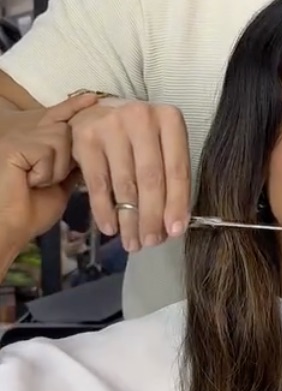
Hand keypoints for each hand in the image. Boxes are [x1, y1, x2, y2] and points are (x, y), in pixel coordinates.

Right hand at [0, 94, 96, 250]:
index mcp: (37, 139)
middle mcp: (25, 132)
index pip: (61, 116)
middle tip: (47, 180)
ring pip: (62, 141)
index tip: (94, 98)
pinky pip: (48, 152)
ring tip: (37, 182)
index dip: (77, 107)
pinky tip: (29, 182)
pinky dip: (45, 173)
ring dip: (57, 169)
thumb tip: (93, 150)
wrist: (11, 226)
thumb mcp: (62, 182)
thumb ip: (74, 163)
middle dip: (68, 160)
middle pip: (69, 130)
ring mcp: (18, 136)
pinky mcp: (14, 145)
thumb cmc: (33, 210)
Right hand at [69, 98, 190, 251]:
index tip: (175, 231)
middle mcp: (141, 118)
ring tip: (133, 242)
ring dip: (129, 220)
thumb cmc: (141, 137)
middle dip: (152, 217)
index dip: (177, 204)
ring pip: (125, 185)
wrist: (100, 113)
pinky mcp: (85, 138)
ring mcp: (110, 125)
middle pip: (150, 179)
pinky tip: (111, 228)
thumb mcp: (163, 148)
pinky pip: (98, 184)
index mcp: (170, 119)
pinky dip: (104, 210)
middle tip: (151, 242)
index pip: (177, 170)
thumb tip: (172, 227)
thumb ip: (171, 180)